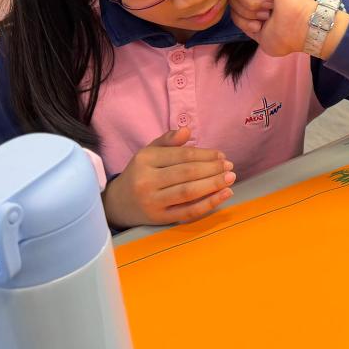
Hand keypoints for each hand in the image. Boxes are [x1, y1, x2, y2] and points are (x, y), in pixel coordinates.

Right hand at [102, 128, 234, 227]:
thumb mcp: (149, 152)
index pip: (181, 155)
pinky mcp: (160, 218)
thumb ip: (168, 140)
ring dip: (213, 185)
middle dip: (212, 169)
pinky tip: (224, 195)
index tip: (221, 156)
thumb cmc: (140, 173)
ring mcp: (153, 201)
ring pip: (188, 192)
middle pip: (187, 173)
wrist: (118, 203)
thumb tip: (187, 130)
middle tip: (229, 166)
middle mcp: (147, 181)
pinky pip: (188, 212)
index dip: (204, 155)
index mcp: (145, 160)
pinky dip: (209, 204)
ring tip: (230, 179)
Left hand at [231, 0, 348, 57]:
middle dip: (246, 12)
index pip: (235, 8)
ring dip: (253, 4)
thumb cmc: (286, 36)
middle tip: (266, 16)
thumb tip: (236, 9)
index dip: (243, 20)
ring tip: (270, 8)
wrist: (301, 29)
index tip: (259, 26)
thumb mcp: (257, 33)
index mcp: (260, 7)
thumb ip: (243, 21)